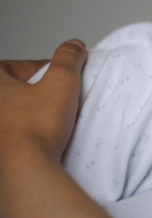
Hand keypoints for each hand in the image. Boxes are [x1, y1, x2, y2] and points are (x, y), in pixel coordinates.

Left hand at [0, 41, 86, 162]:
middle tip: (54, 101)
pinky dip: (22, 134)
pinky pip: (10, 134)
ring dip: (27, 114)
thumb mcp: (62, 82)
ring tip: (48, 122)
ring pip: (11, 113)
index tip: (61, 80)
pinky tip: (37, 141)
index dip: (46, 70)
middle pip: (13, 90)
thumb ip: (69, 58)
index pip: (21, 66)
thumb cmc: (35, 127)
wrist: (23, 171)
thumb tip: (74, 46)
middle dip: (34, 92)